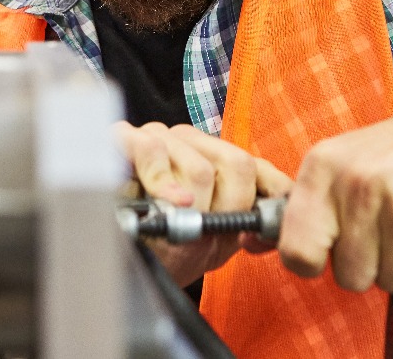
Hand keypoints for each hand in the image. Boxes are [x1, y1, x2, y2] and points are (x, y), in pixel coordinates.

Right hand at [116, 121, 292, 285]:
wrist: (113, 256)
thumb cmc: (162, 246)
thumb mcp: (212, 240)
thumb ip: (245, 220)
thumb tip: (280, 215)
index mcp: (213, 158)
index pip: (255, 164)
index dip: (273, 188)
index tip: (278, 216)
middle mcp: (189, 141)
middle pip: (236, 163)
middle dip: (230, 207)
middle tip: (211, 232)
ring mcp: (158, 137)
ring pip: (198, 166)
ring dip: (192, 207)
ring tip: (177, 226)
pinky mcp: (123, 138)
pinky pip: (152, 152)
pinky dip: (162, 183)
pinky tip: (167, 202)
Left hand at [278, 106, 392, 293]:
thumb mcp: (343, 160)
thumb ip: (307, 206)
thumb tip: (265, 247)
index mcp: (323, 168)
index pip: (295, 251)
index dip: (313, 261)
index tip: (329, 250)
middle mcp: (358, 187)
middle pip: (347, 276)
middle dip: (368, 262)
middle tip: (386, 223)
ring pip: (387, 279)